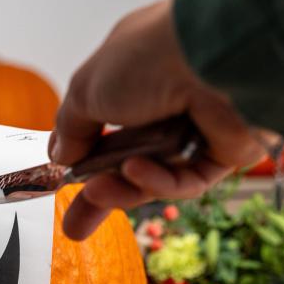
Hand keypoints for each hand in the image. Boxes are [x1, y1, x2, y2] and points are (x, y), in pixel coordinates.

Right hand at [50, 0, 263, 239]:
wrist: (214, 57)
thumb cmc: (148, 57)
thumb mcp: (87, 90)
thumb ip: (71, 128)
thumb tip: (60, 155)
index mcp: (136, 72)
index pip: (106, 123)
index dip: (83, 155)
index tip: (62, 179)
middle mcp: (168, 98)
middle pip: (129, 159)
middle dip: (101, 195)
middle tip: (75, 226)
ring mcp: (197, 126)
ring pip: (155, 175)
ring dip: (124, 188)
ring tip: (97, 193)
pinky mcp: (223, 152)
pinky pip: (185, 180)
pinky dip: (159, 181)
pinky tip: (137, 172)